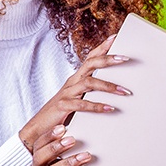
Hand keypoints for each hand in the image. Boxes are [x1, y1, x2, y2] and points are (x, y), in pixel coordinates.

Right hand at [18, 34, 131, 152]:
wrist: (39, 128)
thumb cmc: (61, 113)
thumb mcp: (78, 99)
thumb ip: (91, 93)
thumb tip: (114, 89)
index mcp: (76, 78)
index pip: (90, 58)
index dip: (101, 47)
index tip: (115, 37)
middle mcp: (71, 82)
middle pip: (90, 64)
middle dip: (108, 59)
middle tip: (126, 58)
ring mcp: (66, 93)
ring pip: (89, 83)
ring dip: (109, 86)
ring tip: (125, 92)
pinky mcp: (63, 106)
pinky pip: (82, 104)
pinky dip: (97, 106)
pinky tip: (110, 109)